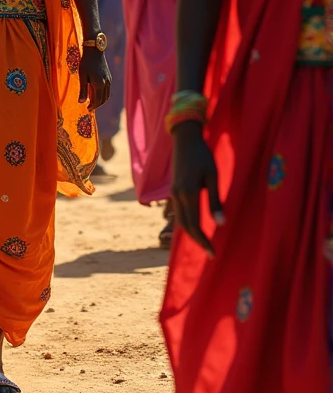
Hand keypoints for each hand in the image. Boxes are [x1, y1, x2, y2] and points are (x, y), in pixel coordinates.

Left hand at [79, 47, 110, 111]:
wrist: (95, 50)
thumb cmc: (86, 62)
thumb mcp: (82, 76)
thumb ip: (83, 89)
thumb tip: (81, 102)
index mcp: (99, 84)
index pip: (97, 100)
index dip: (92, 106)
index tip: (87, 109)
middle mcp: (106, 83)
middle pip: (103, 99)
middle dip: (97, 105)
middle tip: (90, 107)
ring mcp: (109, 80)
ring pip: (107, 95)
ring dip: (101, 100)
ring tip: (94, 101)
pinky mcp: (109, 76)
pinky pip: (108, 89)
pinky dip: (103, 94)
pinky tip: (97, 92)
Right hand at [171, 122, 224, 256]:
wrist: (184, 139)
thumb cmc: (203, 155)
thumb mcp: (213, 176)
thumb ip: (215, 200)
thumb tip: (220, 223)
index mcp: (188, 193)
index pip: (194, 225)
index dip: (203, 241)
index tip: (213, 253)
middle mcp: (177, 196)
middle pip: (185, 226)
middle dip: (197, 240)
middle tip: (211, 252)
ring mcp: (173, 193)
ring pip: (180, 220)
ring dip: (191, 232)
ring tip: (204, 241)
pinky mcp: (173, 189)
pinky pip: (178, 212)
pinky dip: (187, 223)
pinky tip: (197, 225)